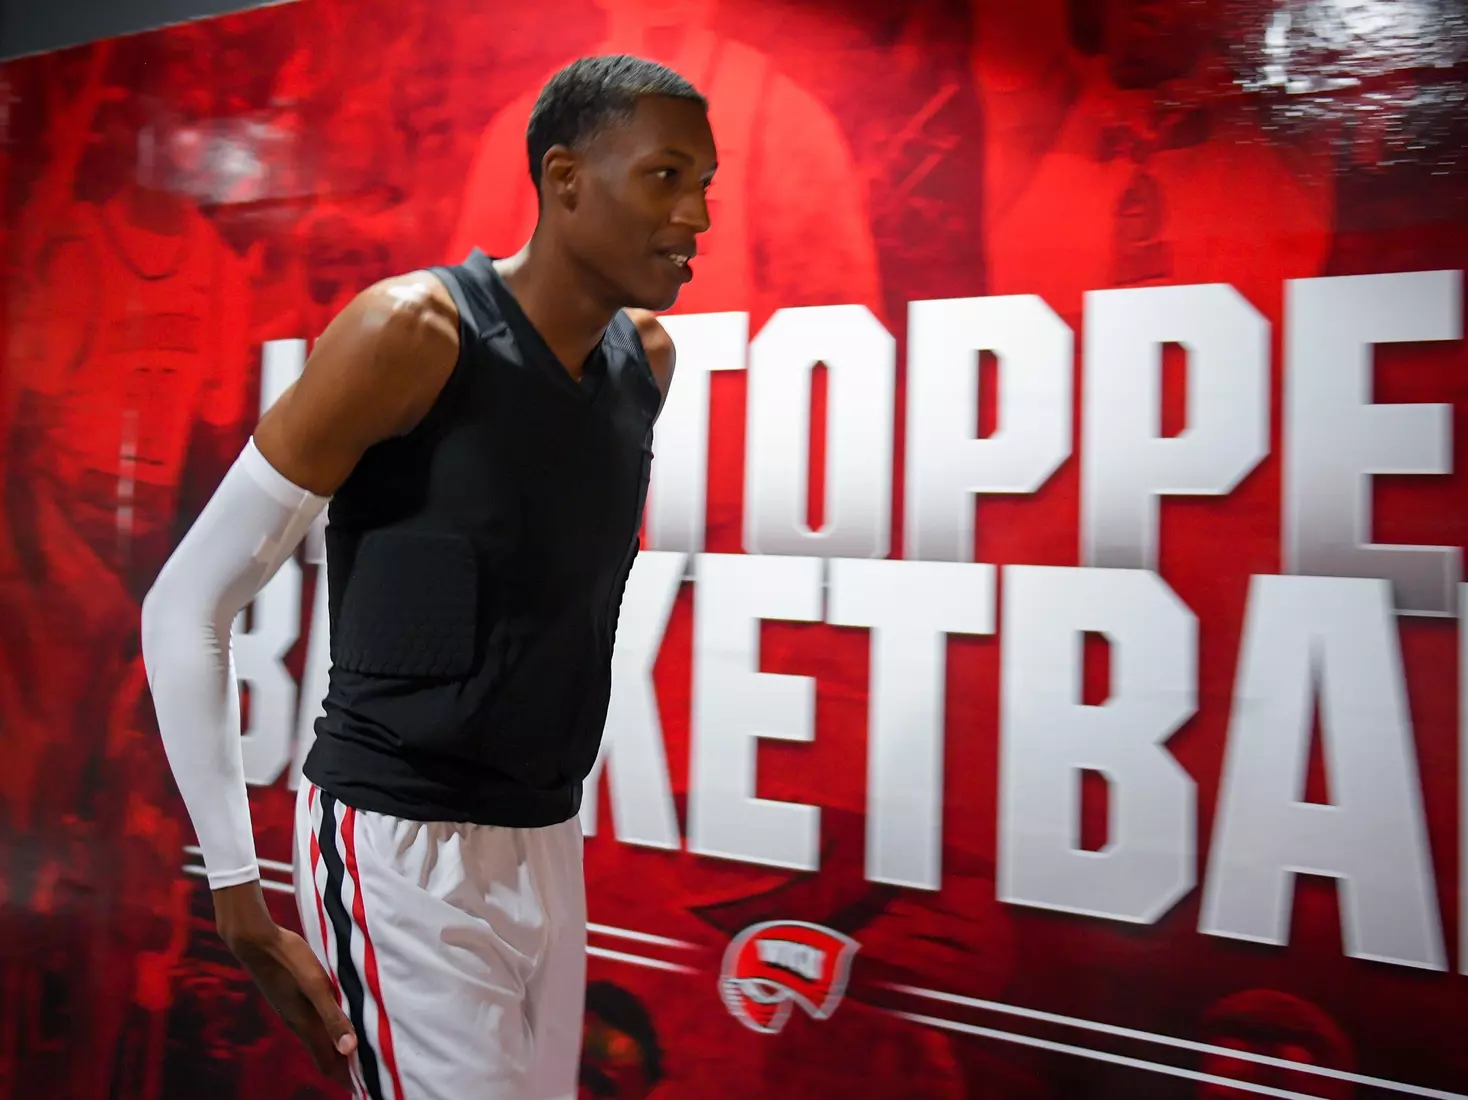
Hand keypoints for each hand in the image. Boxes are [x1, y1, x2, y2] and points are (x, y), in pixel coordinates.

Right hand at [215, 883, 357, 1084]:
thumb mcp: (316, 986)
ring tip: (357, 1048)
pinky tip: (336, 1018)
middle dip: (343, 1065)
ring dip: (336, 1047)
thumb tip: (349, 1049)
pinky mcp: (290, 997)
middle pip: (322, 1054)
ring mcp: (291, 1010)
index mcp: (305, 1024)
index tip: (364, 1087)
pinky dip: (328, 1029)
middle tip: (366, 1070)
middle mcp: (297, 1022)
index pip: (326, 1062)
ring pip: (317, 1038)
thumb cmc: (288, 959)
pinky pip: (313, 1022)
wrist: (256, 941)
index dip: (344, 1077)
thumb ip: (332, 1016)